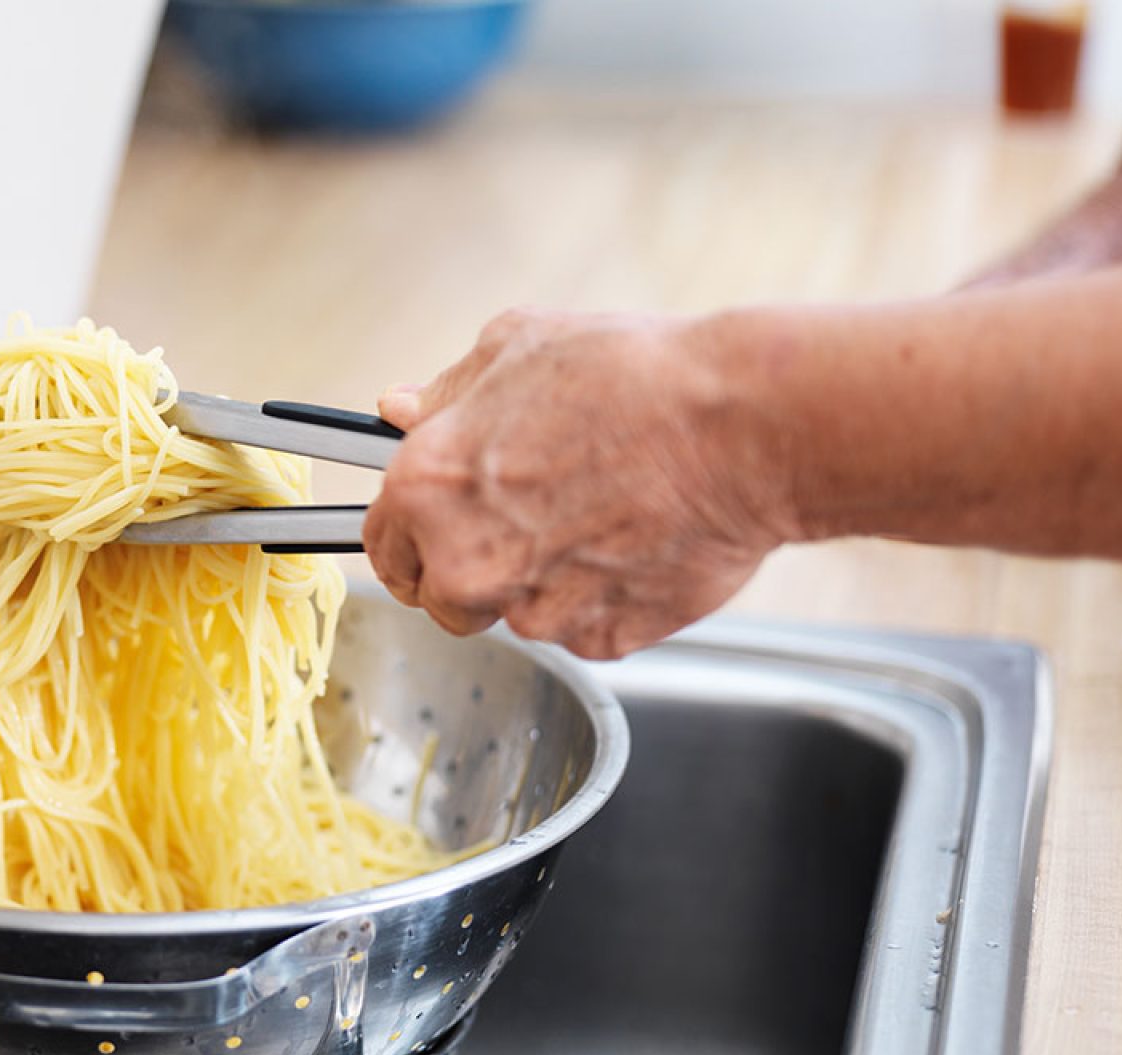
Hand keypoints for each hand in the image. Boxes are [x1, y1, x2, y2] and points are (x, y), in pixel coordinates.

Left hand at [362, 308, 797, 658]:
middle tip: (525, 519)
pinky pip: (583, 630)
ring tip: (596, 515)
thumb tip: (402, 408)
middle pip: (440, 598)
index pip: (382, 546)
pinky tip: (632, 542)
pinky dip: (602, 599)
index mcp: (425, 489)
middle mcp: (465, 562)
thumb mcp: (516, 347)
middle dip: (469, 568)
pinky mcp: (600, 640)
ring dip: (540, 582)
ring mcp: (534, 610)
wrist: (739, 428)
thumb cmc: (632, 378)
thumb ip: (446, 392)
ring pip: (515, 615)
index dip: (408, 535)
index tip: (429, 532)